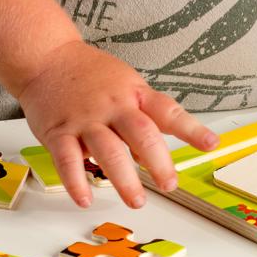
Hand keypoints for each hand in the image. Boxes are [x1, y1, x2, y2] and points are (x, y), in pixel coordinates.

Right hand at [16, 42, 218, 208]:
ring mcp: (85, 119)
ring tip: (136, 200)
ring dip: (124, 179)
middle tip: (169, 184)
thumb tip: (150, 157)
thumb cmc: (89, 74)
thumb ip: (139, 119)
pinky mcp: (58, 131)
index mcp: (133, 94)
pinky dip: (76, 181)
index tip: (210, 144)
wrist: (46, 57)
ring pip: (108, 150)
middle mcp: (113, 105)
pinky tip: (85, 198)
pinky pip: (67, 159)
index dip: (190, 129)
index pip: (167, 111)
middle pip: (141, 133)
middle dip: (158, 162)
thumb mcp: (124, 86)